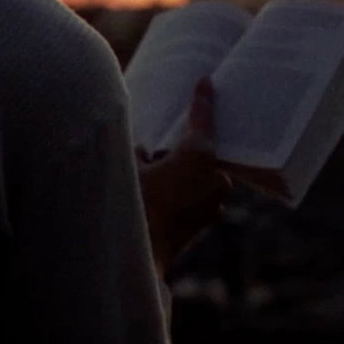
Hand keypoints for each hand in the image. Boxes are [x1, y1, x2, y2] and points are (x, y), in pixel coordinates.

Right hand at [137, 78, 231, 275]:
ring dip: (179, 170)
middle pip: (200, 151)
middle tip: (161, 143)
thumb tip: (144, 151)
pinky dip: (180, 188)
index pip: (202, 120)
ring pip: (198, 174)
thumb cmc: (132, 208)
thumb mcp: (128, 172)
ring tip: (152, 171)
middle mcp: (215, 179)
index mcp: (199, 158)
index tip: (206, 82)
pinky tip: (157, 192)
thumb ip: (138, 153)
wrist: (138, 261)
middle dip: (180, 147)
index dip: (202, 99)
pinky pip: (195, 194)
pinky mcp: (205, 221)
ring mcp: (214, 202)